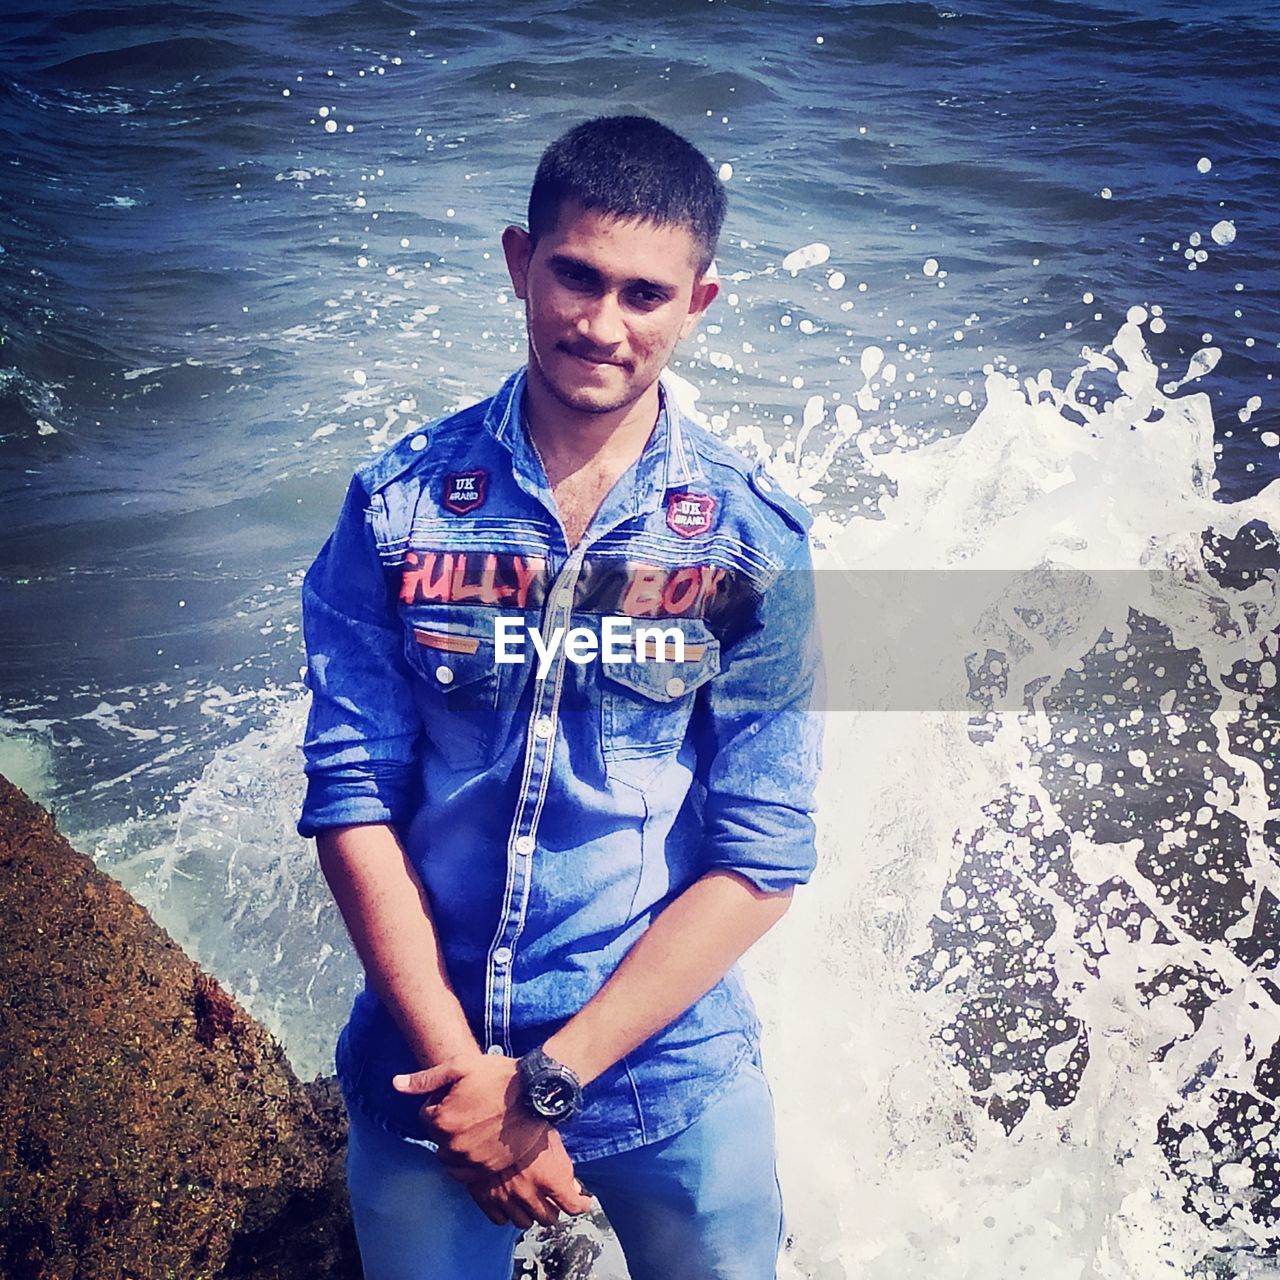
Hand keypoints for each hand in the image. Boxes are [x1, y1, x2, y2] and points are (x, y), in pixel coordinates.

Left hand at [392, 1053, 548, 1179]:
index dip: (441, 1102)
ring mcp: (471, 1160)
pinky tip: (482, 1143)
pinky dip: (468, 1161)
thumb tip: (395, 1084)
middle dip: (448, 1123)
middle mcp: (452, 1144)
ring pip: (449, 1156)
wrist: (536, 1094)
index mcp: (442, 1119)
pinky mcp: (487, 1170)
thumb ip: (426, 1079)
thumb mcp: (461, 1066)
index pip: (426, 1115)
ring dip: (457, 1143)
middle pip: (437, 1136)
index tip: (459, 1094)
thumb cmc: (499, 1075)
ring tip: (478, 1125)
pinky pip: (464, 1174)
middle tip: (471, 1109)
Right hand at [467, 1128, 595, 1228]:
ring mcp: (506, 1197)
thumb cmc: (523, 1123)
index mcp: (549, 1177)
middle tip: (551, 1198)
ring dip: (530, 1213)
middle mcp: (529, 1192)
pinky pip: (501, 1220)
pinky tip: (510, 1201)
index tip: (582, 1202)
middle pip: (549, 1219)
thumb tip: (573, 1187)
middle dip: (553, 1208)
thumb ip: (564, 1166)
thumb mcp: (552, 1139)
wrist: (487, 1121)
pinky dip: (507, 1213)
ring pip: (525, 1223)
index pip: (573, 1206)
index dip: (581, 1204)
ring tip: (530, 1199)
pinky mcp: (487, 1198)